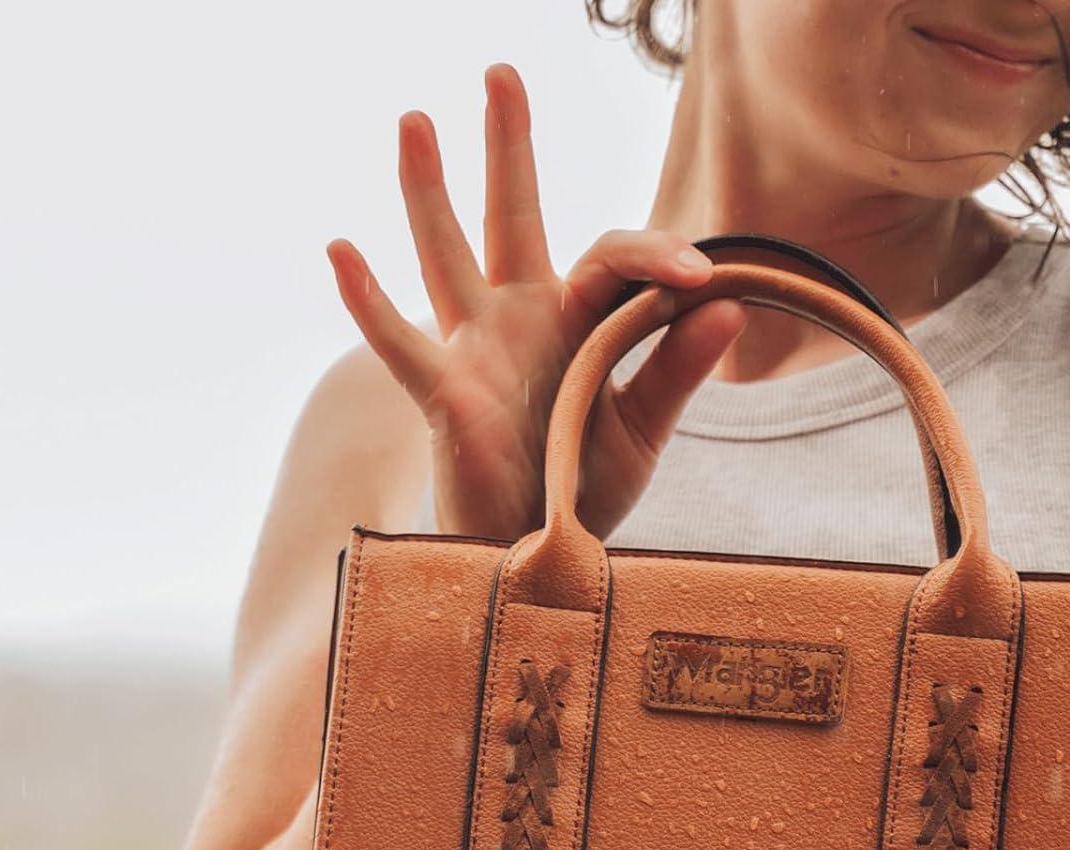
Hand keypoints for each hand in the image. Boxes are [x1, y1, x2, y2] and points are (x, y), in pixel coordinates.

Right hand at [327, 62, 747, 541]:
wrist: (540, 556)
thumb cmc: (585, 490)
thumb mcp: (643, 430)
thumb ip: (676, 369)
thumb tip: (729, 304)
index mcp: (577, 323)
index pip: (612, 259)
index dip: (655, 256)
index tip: (698, 274)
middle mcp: (521, 321)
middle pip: (512, 217)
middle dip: (507, 148)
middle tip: (502, 73)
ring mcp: (476, 351)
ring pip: (447, 257)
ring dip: (429, 192)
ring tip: (416, 119)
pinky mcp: (445, 395)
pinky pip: (399, 342)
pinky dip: (369, 300)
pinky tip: (341, 248)